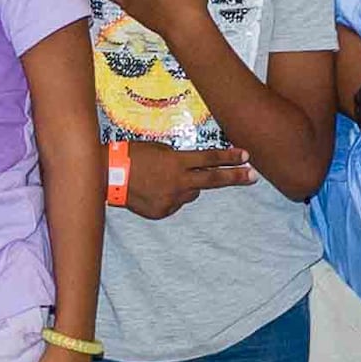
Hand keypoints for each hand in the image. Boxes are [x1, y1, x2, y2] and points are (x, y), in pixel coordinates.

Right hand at [124, 141, 256, 217]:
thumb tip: (191, 168)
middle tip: (253, 176)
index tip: (247, 156)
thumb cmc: (131, 155)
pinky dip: (170, 197)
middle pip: (213, 180)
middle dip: (235, 177)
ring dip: (187, 186)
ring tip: (163, 179)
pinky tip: (154, 190)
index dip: (230, 157)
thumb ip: (178, 159)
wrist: (106, 176)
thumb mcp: (158, 149)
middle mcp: (178, 182)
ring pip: (191, 193)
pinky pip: (175, 204)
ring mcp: (171, 200)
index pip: (210, 159)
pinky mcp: (163, 212)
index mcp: (177, 162)